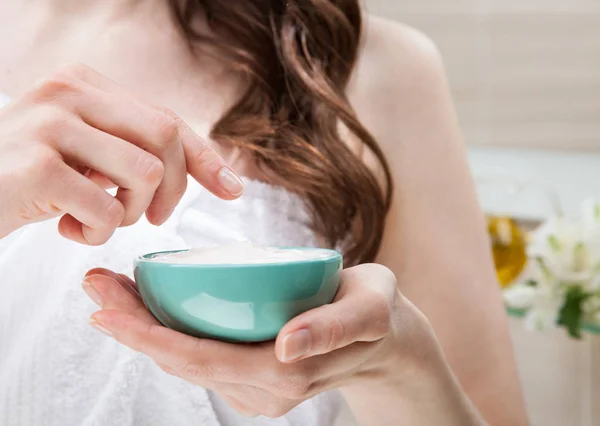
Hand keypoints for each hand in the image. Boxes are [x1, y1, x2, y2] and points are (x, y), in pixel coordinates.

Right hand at [0, 63, 242, 243]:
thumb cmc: (29, 176)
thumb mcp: (84, 151)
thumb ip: (132, 146)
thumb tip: (210, 171)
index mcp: (85, 84)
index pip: (166, 119)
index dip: (206, 157)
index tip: (233, 190)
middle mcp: (68, 93)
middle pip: (165, 137)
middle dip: (174, 190)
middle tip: (153, 217)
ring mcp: (50, 125)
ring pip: (144, 174)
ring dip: (130, 213)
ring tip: (98, 219)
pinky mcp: (37, 167)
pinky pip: (106, 210)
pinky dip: (96, 234)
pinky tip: (68, 229)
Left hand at [82, 264, 437, 417]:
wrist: (383, 334)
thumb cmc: (376, 312)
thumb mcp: (369, 310)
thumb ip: (333, 328)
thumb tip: (286, 345)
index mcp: (285, 373)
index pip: (205, 359)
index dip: (151, 337)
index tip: (106, 309)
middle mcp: (262, 388)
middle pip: (183, 360)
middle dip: (132, 326)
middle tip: (94, 284)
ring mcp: (255, 387)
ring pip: (187, 360)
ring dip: (144, 327)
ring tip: (109, 287)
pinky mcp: (252, 375)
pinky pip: (202, 354)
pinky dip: (170, 330)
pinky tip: (150, 302)